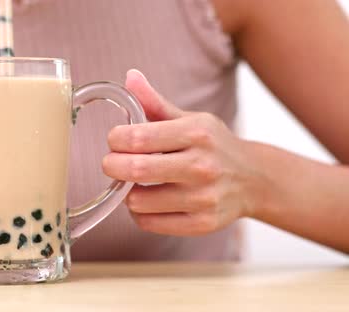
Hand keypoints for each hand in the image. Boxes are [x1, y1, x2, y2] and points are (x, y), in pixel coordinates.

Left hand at [103, 69, 264, 235]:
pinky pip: (148, 223)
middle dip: (112, 166)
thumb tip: (129, 76)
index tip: (115, 140)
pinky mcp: (201, 223)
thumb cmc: (213, 146)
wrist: (254, 179)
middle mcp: (201, 166)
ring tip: (136, 183)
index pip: (137, 137)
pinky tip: (149, 201)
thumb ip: (154, 102)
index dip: (115, 139)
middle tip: (113, 163)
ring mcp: (202, 198)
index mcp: (196, 134)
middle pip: (135, 170)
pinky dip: (139, 213)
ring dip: (127, 192)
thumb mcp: (190, 119)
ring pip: (137, 201)